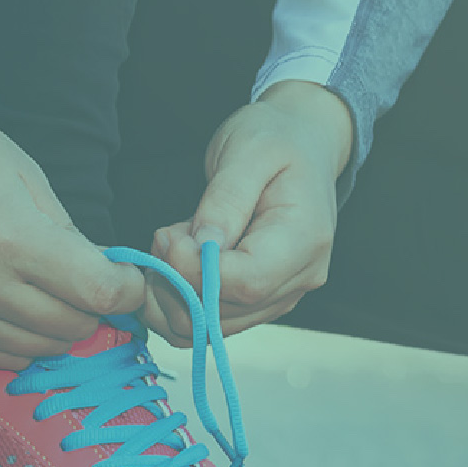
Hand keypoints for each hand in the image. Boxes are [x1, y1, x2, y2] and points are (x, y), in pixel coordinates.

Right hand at [0, 53, 146, 369]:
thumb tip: (110, 278)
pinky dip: (24, 339)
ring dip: (61, 324)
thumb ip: (72, 237)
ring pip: (42, 349)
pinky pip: (2, 358)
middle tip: (89, 276)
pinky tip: (20, 304)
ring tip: (53, 286)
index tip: (130, 277)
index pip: (99, 293)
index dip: (129, 289)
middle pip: (74, 327)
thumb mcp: (30, 177)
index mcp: (10, 237)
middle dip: (96, 304)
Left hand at [143, 79, 352, 345]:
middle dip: (177, 281)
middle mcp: (300, 277)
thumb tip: (201, 249)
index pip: (248, 282)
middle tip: (163, 235)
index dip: (196, 271)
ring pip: (212, 328)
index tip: (167, 238)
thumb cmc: (275, 138)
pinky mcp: (260, 300)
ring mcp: (281, 294)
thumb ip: (225, 200)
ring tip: (171, 243)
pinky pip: (211, 323)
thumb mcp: (248, 151)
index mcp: (305, 239)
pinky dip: (180, 301)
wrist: (301, 142)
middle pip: (226, 312)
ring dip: (173, 294)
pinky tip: (176, 263)